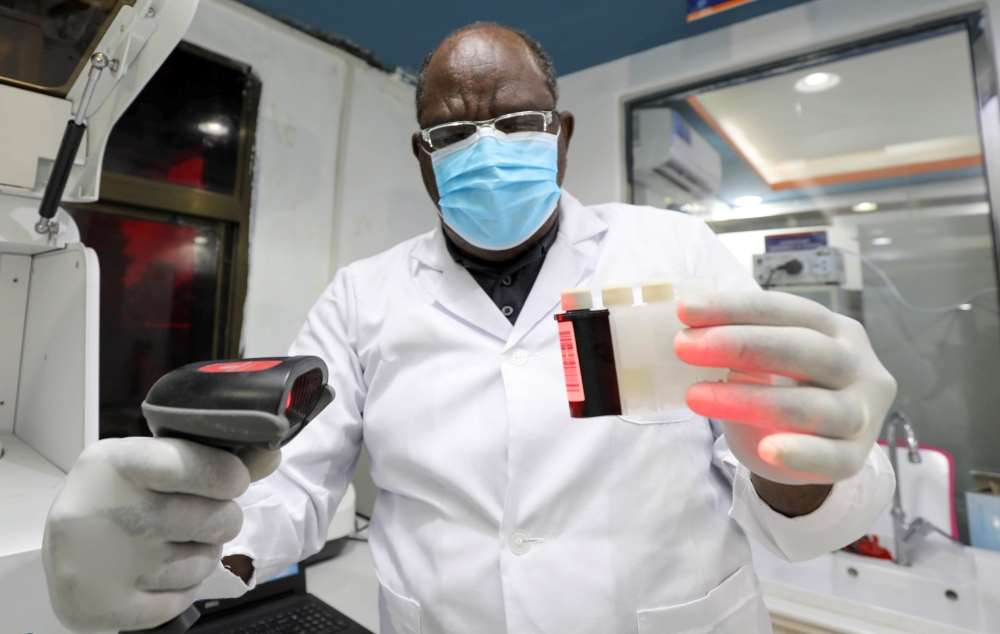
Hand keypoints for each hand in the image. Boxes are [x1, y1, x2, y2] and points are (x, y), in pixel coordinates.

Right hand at [42, 438, 279, 631]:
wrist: (61, 549)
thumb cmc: (119, 495)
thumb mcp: (152, 463)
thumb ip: (210, 461)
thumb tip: (269, 458)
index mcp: (112, 463)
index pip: (189, 466)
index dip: (227, 475)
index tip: (234, 479)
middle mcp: (101, 512)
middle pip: (211, 520)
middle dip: (223, 519)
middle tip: (207, 518)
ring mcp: (97, 564)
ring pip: (201, 564)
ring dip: (203, 555)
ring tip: (178, 544)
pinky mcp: (99, 607)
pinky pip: (180, 601)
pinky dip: (182, 589)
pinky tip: (160, 573)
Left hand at [675, 291, 895, 485]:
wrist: (810, 449)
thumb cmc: (783, 390)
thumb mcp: (768, 360)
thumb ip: (741, 343)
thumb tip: (687, 328)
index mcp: (836, 330)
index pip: (788, 310)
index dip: (735, 307)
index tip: (685, 310)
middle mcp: (858, 367)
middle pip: (805, 350)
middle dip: (740, 345)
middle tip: (683, 347)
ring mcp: (862, 414)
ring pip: (811, 405)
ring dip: (749, 400)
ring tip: (695, 397)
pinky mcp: (855, 458)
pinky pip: (830, 458)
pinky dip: (799, 453)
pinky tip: (767, 450)